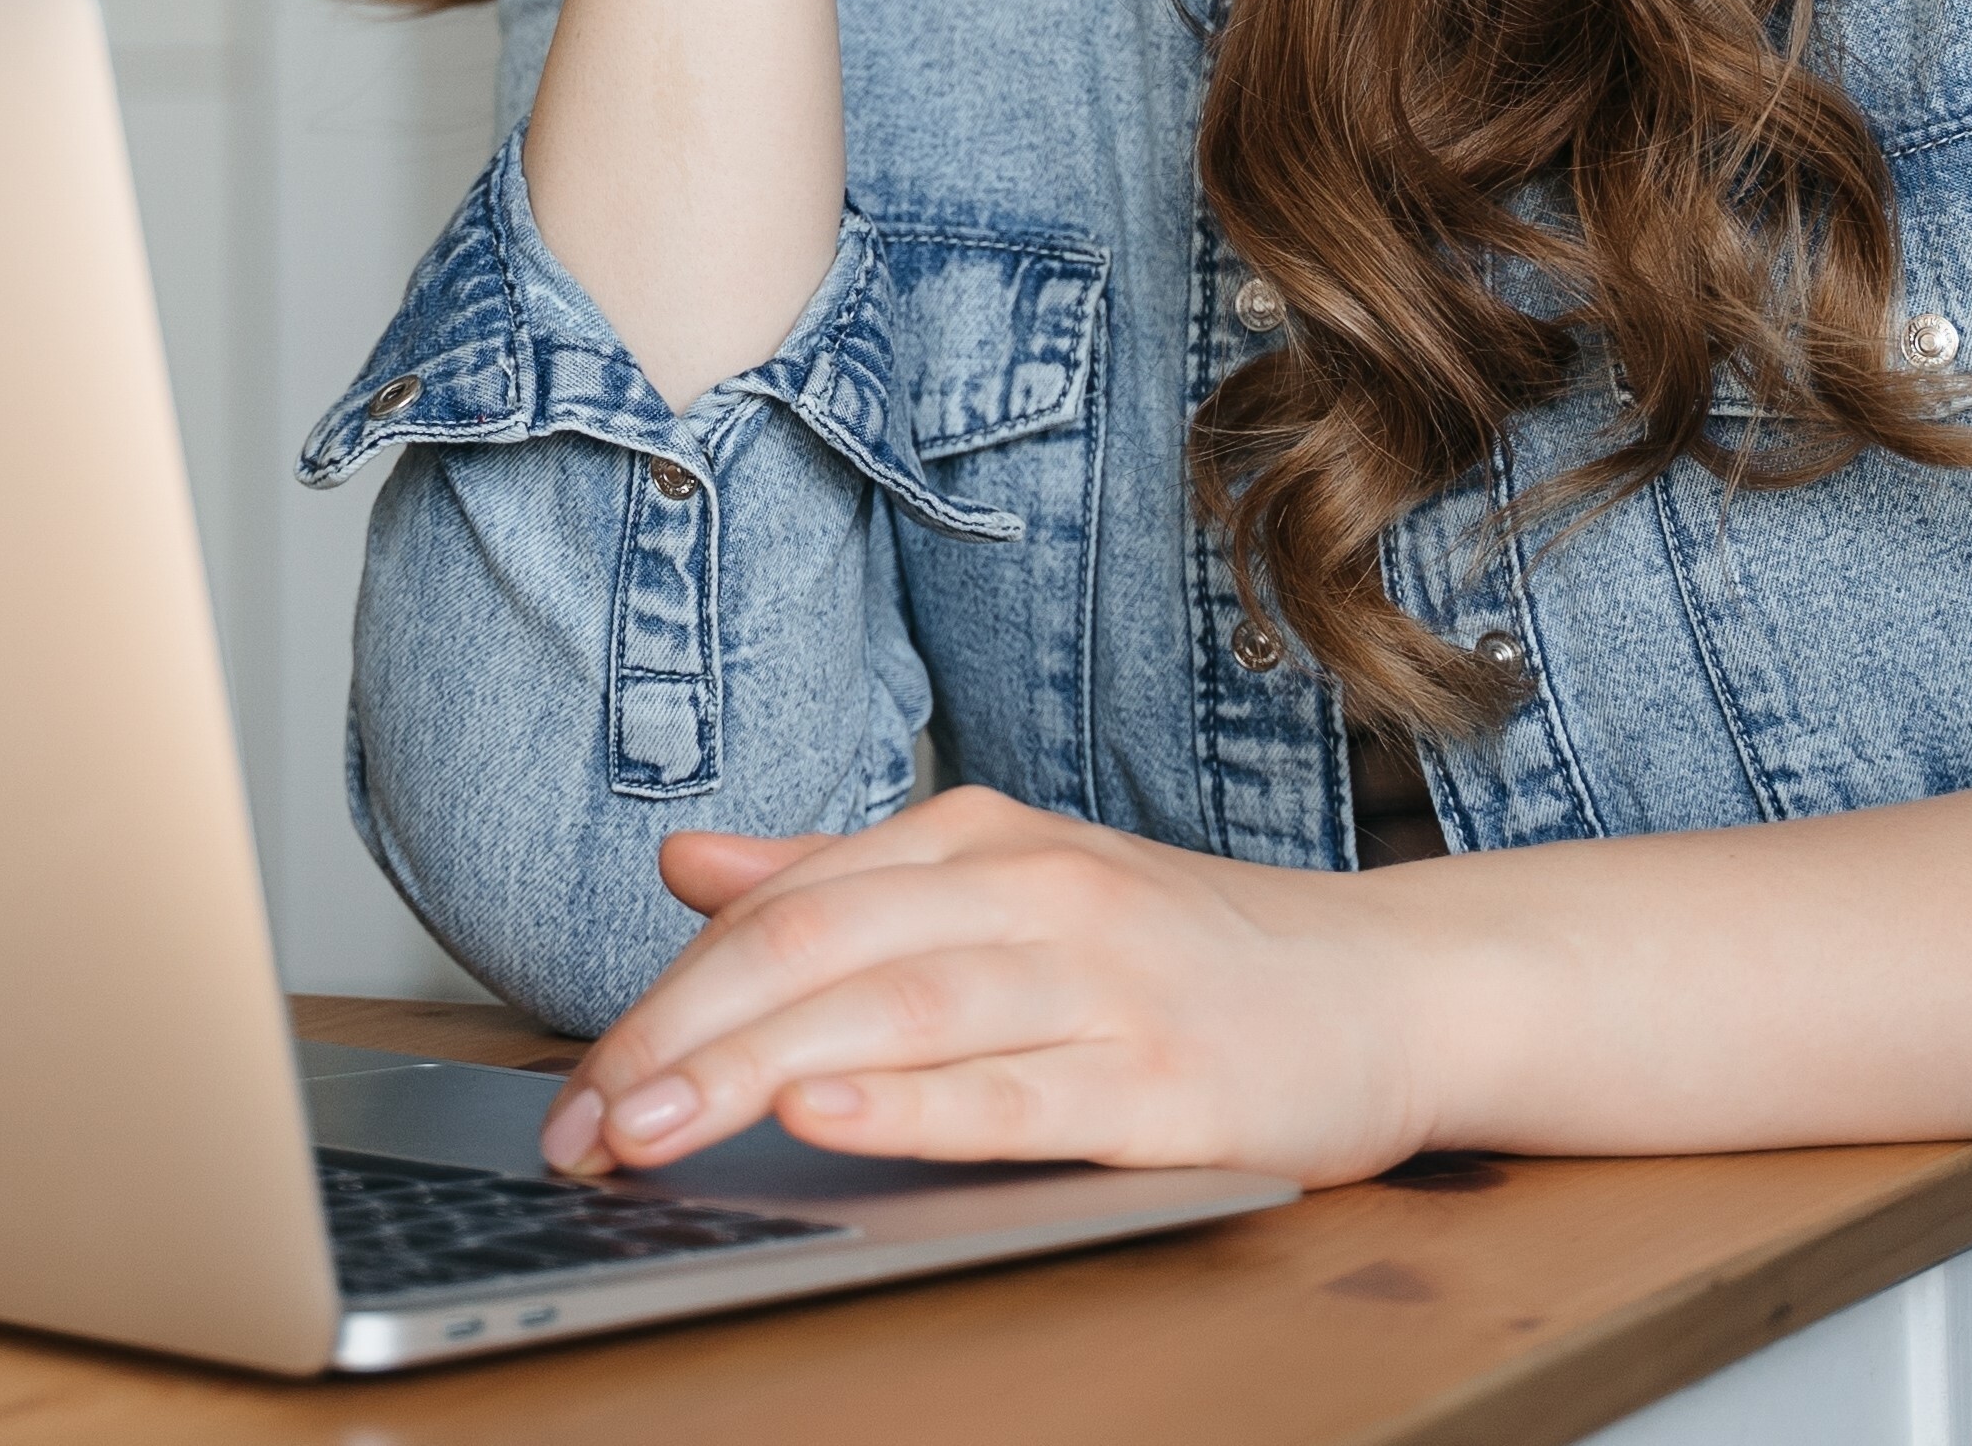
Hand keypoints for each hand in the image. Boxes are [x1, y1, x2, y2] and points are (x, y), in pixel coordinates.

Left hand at [535, 788, 1454, 1189]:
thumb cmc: (1188, 951)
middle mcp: (1031, 891)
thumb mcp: (1009, 885)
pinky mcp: (1168, 1079)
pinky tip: (830, 1118)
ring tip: (654, 1129)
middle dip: (678, 1045)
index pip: (781, 913)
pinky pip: (1020, 1091)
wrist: (1395, 986)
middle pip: (815, 956)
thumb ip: (842, 878)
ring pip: (898, 1014)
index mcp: (977, 842)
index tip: (575, 1089)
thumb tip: (688, 866)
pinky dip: (917, 1104)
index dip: (662, 999)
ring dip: (757, 1074)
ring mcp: (1102, 981)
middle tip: (582, 1129)